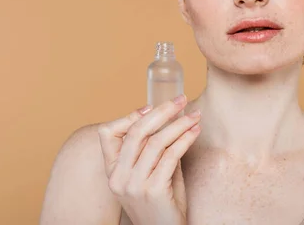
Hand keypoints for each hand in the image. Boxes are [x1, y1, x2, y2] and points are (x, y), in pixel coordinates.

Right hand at [97, 95, 200, 224]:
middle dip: (161, 111)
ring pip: (156, 142)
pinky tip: (195, 132)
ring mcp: (134, 185)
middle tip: (181, 99)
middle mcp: (118, 178)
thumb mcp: (151, 175)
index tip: (151, 106)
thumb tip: (170, 119)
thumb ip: (154, 152)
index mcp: (112, 173)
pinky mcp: (154, 190)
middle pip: (136, 132)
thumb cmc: (162, 205)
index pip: (108, 135)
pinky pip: (171, 155)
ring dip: (179, 124)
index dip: (129, 116)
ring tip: (195, 116)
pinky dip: (185, 139)